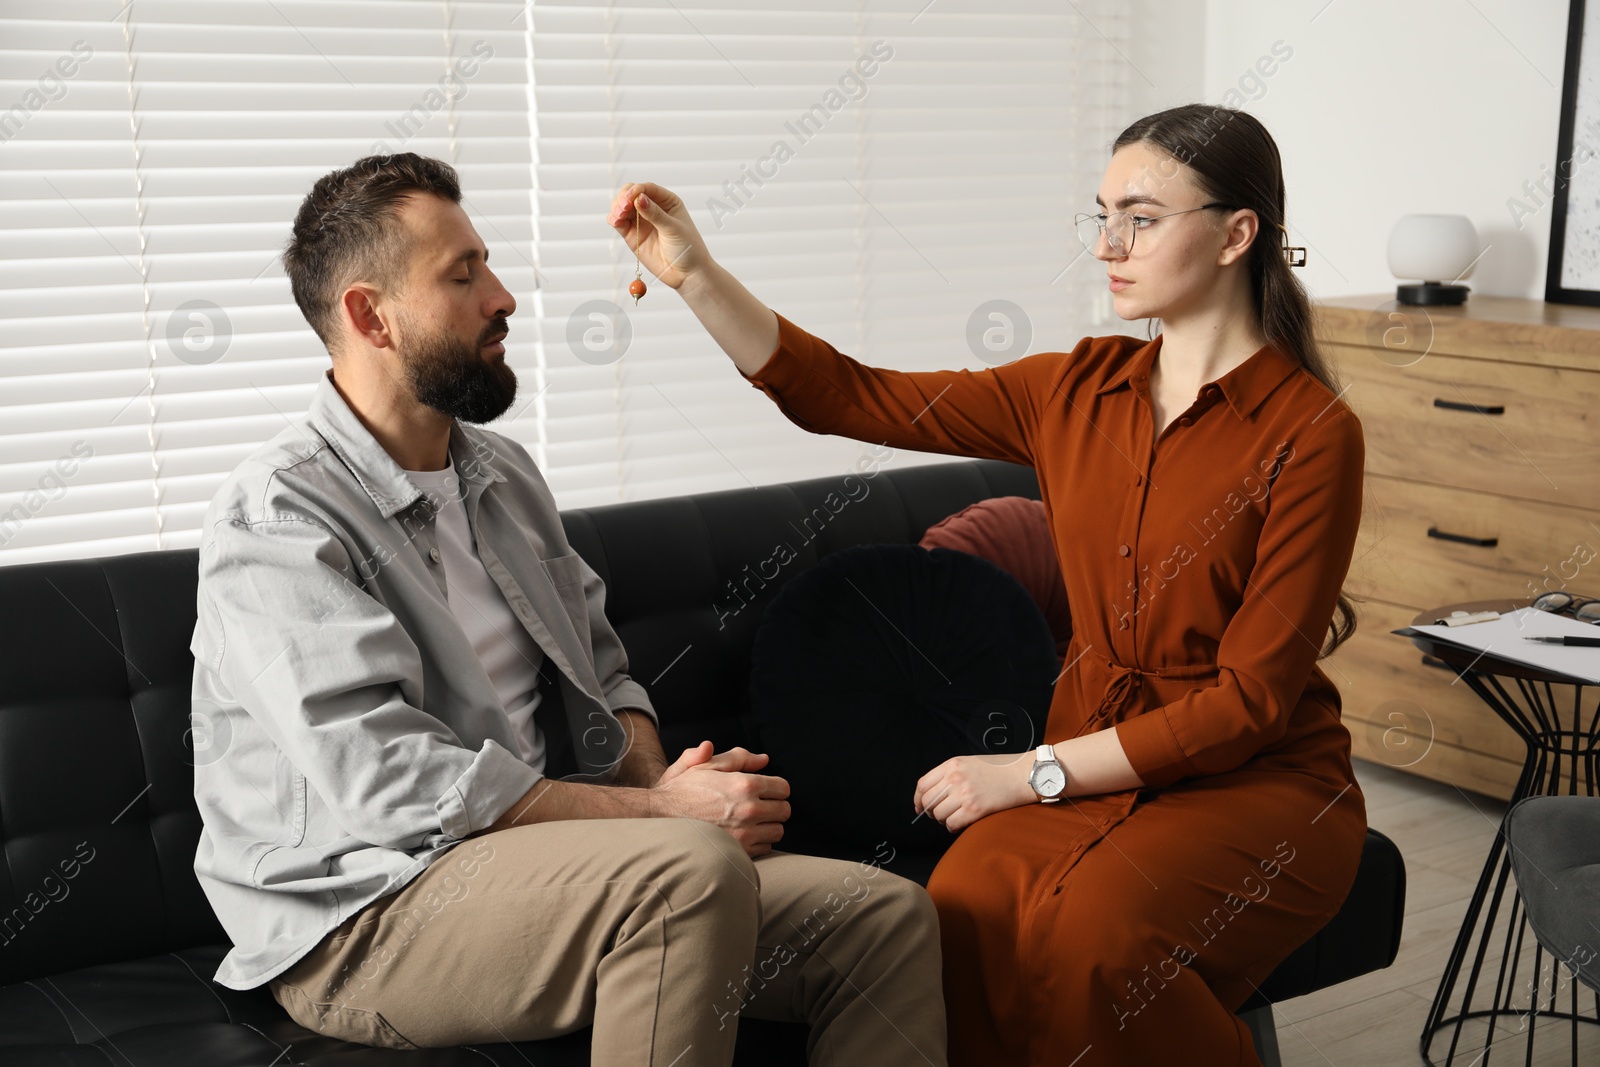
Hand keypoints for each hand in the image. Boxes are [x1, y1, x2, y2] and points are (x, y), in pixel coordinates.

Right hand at [605, 182, 708, 290]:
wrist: (687, 274)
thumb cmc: (688, 248)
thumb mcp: (673, 229)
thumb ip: (655, 214)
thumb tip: (638, 198)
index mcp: (667, 201)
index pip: (647, 188)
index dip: (637, 189)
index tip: (631, 197)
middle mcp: (652, 208)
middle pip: (631, 194)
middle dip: (624, 198)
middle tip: (623, 207)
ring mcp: (641, 222)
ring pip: (622, 207)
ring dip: (617, 207)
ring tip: (619, 215)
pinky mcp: (632, 235)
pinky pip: (619, 223)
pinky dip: (614, 219)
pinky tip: (615, 221)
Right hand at [652, 749, 789, 856]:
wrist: (660, 819)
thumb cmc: (683, 791)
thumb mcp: (705, 765)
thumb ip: (737, 757)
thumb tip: (764, 759)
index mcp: (745, 784)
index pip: (783, 788)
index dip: (775, 787)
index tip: (766, 790)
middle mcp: (749, 809)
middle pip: (785, 810)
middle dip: (775, 806)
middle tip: (760, 805)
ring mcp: (745, 833)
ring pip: (778, 831)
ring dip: (769, 825)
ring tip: (752, 820)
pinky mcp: (739, 852)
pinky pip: (766, 848)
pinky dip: (759, 842)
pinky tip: (744, 834)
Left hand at [913, 753, 1036, 832]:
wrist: (1025, 774)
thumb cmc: (1001, 769)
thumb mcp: (971, 763)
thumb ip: (952, 774)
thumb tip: (935, 794)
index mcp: (952, 764)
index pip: (922, 784)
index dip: (918, 799)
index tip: (919, 807)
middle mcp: (955, 778)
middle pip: (928, 801)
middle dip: (930, 811)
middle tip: (940, 815)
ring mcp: (964, 794)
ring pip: (938, 815)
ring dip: (943, 820)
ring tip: (954, 818)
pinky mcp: (975, 809)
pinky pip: (952, 824)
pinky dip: (952, 827)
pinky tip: (960, 824)